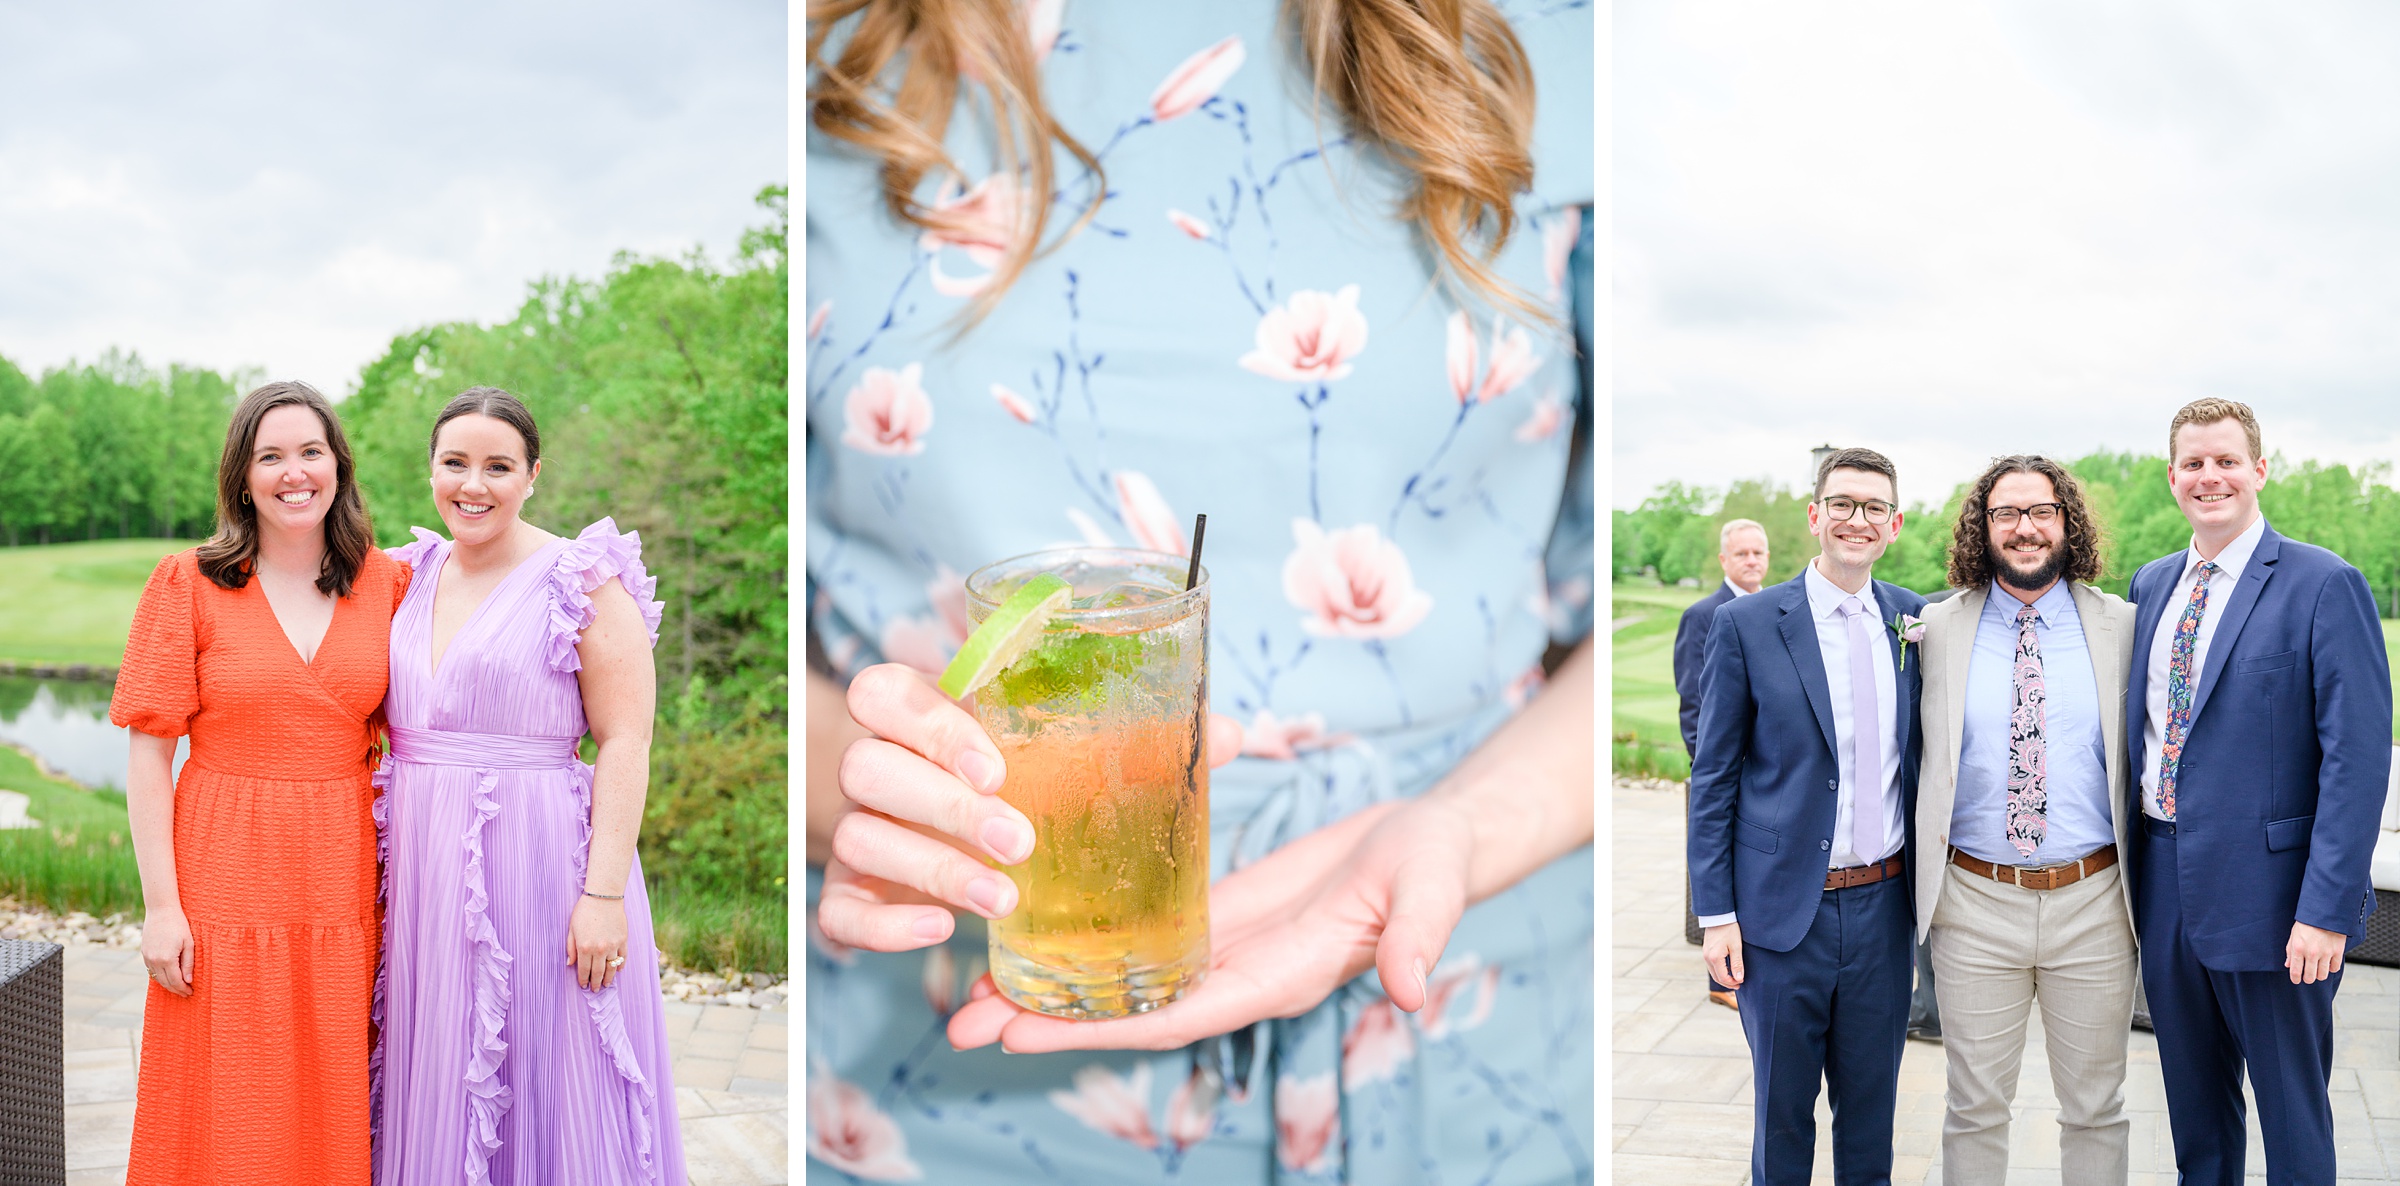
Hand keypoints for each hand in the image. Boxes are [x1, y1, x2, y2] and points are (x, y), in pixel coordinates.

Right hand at [142, 904, 194, 997]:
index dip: (183, 989)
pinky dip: (159, 976)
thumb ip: (188, 963)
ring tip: (178, 987)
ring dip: (167, 984)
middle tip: (186, 993)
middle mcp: (154, 960)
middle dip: (176, 989)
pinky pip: (151, 970)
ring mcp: (147, 957)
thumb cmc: (178, 925)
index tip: (191, 992)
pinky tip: (167, 976)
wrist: (161, 910)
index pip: (175, 981)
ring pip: (157, 978)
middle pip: (165, 982)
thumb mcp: (189, 943)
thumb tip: (188, 980)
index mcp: (167, 959)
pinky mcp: (144, 953)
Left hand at [569, 895, 629, 989]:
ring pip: (611, 968)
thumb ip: (571, 948)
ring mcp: (613, 945)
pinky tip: (618, 970)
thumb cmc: (584, 911)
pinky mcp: (623, 940)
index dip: (583, 980)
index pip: (584, 970)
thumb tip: (570, 964)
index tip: (583, 985)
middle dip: (596, 983)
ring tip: (607, 984)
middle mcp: (599, 949)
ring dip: (609, 978)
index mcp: (584, 947)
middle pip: (598, 972)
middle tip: (595, 989)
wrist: (603, 897)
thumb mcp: (571, 929)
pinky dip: (621, 965)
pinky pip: (623, 957)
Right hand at [818, 663, 1242, 952]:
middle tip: (1019, 840)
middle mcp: (877, 767)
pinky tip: (941, 934)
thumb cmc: (1017, 775)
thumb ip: (1135, 735)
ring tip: (1006, 898)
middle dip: (944, 805)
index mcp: (917, 713)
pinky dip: (885, 926)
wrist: (945, 829)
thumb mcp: (1062, 746)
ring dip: (933, 869)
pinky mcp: (853, 897)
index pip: (883, 692)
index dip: (927, 723)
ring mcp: (860, 833)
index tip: (996, 762)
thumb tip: (1226, 735)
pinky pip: (841, 911)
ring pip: (859, 839)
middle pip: (868, 767)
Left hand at [946, 793, 1475, 1052]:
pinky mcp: (1218, 913)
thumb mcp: (1429, 890)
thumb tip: (1414, 989)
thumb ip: (1420, 937)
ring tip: (972, 990)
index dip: (1100, 1030)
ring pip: (1127, 979)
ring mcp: (1225, 948)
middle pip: (1130, 1010)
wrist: (1436, 840)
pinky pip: (1143, 938)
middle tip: (961, 1023)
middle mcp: (1239, 974)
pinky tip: (1040, 935)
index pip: (1175, 1015)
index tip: (1024, 1034)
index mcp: (1278, 977)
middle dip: (1049, 1019)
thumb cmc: (1434, 862)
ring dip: (1054, 987)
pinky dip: (1090, 944)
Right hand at [1702, 922, 1743, 989]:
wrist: (1719, 915)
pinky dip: (1719, 971)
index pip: (1723, 977)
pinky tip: (1728, 969)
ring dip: (1723, 978)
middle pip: (1716, 977)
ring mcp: (1705, 954)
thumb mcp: (1736, 947)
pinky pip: (1712, 966)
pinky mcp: (1706, 951)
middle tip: (1739, 984)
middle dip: (1727, 983)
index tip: (1742, 982)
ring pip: (1713, 972)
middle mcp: (1707, 958)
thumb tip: (1738, 979)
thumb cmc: (1729, 929)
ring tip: (1734, 978)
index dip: (1733, 983)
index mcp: (1714, 958)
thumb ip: (1737, 964)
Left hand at [2287, 921, 2345, 984]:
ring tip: (2317, 970)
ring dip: (2319, 975)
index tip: (2296, 980)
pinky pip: (2334, 968)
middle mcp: (2312, 953)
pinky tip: (2327, 964)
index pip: (2295, 971)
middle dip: (2307, 978)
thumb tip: (2288, 965)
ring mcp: (2326, 953)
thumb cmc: (2307, 923)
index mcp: (2298, 948)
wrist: (2325, 913)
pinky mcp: (2338, 952)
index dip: (2295, 979)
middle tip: (2307, 976)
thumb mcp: (2293, 935)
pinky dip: (2331, 968)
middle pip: (2310, 977)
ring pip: (2322, 975)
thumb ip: (2290, 951)